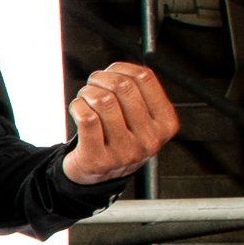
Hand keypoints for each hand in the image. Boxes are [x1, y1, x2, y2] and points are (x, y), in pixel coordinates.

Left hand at [64, 58, 178, 184]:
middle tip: (92, 85)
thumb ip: (139, 92)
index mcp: (165, 124)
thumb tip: (119, 69)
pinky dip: (77, 106)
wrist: (98, 176)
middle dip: (100, 78)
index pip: (144, 78)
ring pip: (103, 101)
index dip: (120, 68)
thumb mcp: (142, 118)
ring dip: (86, 93)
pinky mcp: (98, 160)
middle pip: (122, 87)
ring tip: (84, 98)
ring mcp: (124, 152)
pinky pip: (86, 118)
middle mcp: (149, 140)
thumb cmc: (119, 138)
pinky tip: (77, 109)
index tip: (110, 72)